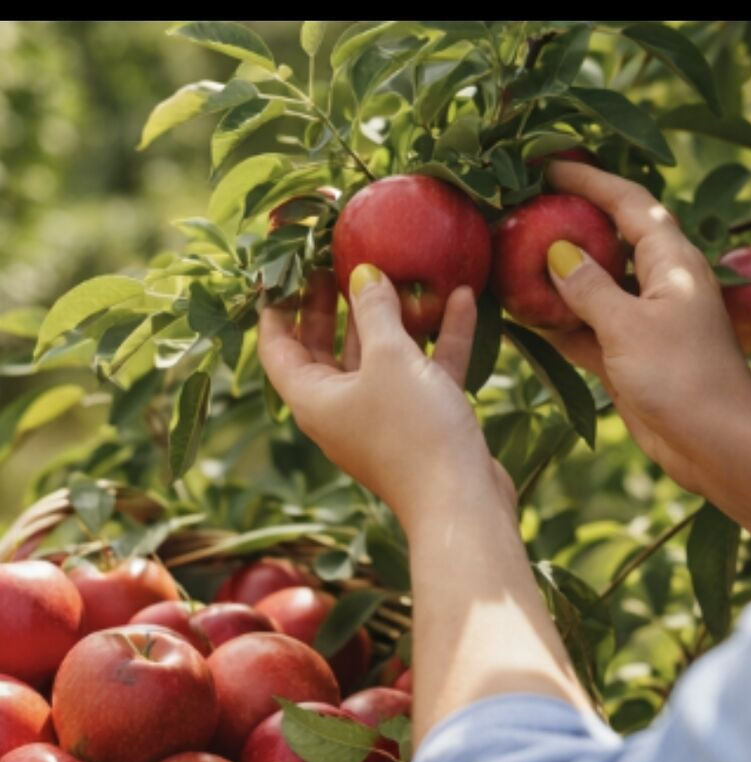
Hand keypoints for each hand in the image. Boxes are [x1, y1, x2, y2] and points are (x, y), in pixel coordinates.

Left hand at [258, 272, 511, 530]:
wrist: (461, 503)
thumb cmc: (413, 430)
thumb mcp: (389, 358)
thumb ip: (374, 310)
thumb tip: (363, 274)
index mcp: (312, 398)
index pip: (277, 347)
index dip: (277, 306)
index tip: (285, 267)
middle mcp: (340, 409)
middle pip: (325, 348)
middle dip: (331, 304)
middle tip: (336, 258)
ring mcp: (382, 417)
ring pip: (379, 357)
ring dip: (392, 316)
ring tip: (399, 268)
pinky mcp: (422, 423)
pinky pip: (424, 371)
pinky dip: (438, 338)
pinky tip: (461, 298)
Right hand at [542, 160, 750, 493]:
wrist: (718, 446)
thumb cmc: (682, 378)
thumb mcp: (628, 326)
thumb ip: (589, 287)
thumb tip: (556, 253)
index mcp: (672, 260)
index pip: (627, 201)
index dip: (588, 178)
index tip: (545, 163)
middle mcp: (660, 283)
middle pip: (609, 238)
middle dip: (567, 223)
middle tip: (520, 208)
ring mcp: (646, 322)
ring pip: (595, 287)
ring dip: (557, 277)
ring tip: (510, 258)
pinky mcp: (633, 358)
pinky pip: (589, 329)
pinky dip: (560, 323)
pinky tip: (522, 317)